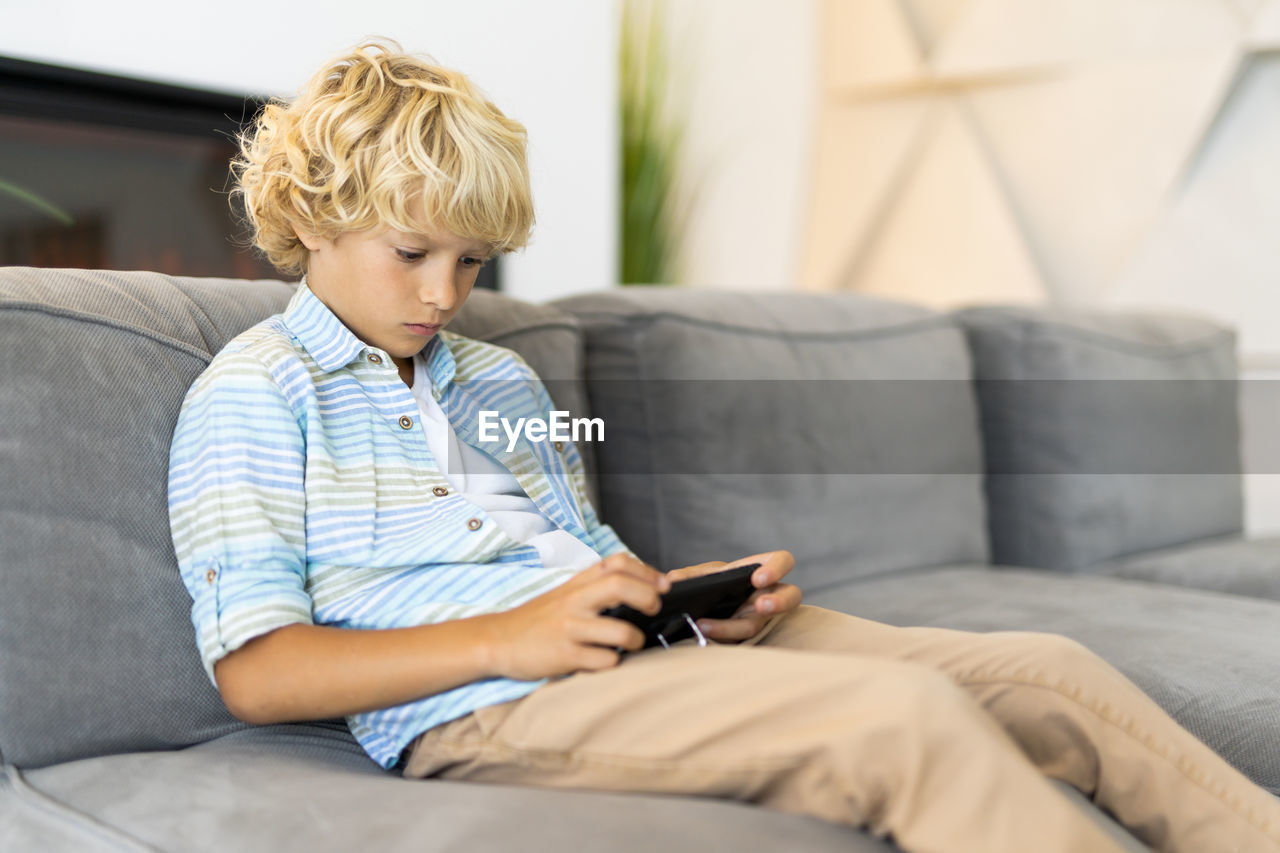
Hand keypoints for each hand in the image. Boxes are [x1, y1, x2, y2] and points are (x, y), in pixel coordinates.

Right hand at [485, 554, 670, 680]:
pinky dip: (613, 662)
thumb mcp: (565, 593)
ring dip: (635, 639)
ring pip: (619, 630)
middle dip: (648, 597)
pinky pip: (604, 660)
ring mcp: (569, 628)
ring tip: (633, 643)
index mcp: (577, 583)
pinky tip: (606, 660)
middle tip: (654, 609)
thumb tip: (642, 587)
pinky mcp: (564, 655)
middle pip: (621, 586)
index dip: (646, 570)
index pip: (617, 563)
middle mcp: (574, 601)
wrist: (497, 640)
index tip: (662, 584)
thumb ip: (596, 587)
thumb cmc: (538, 620)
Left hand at [667, 550, 801, 643]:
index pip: (782, 561)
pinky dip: (713, 637)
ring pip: (755, 626)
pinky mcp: (742, 638)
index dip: (777, 569)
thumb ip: (691, 575)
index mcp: (761, 571)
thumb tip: (673, 580)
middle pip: (790, 596)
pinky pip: (734, 641)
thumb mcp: (705, 576)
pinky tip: (696, 634)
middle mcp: (766, 595)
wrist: (703, 610)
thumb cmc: (714, 585)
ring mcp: (757, 619)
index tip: (758, 579)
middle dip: (778, 602)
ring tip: (704, 627)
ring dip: (730, 627)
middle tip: (760, 606)